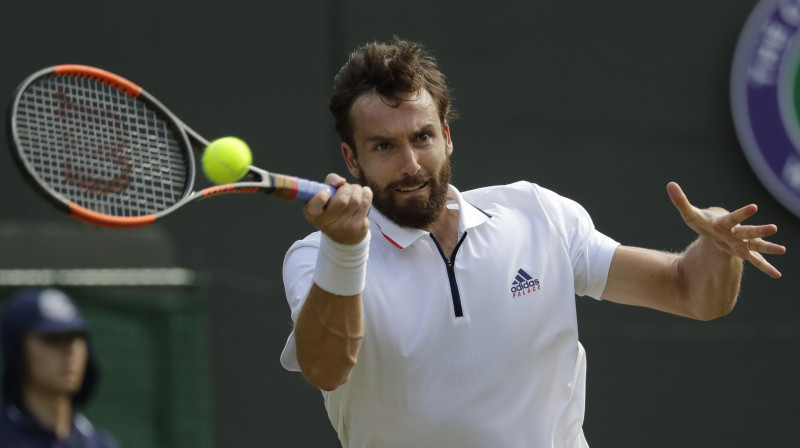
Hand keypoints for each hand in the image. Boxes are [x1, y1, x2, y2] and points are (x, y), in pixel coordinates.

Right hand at [305, 173, 371, 244]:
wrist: (345, 235)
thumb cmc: (333, 208)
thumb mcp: (326, 195)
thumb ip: (330, 182)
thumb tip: (341, 182)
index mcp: (314, 216)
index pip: (313, 208)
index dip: (321, 197)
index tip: (327, 191)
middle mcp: (326, 225)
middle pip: (341, 201)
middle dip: (346, 188)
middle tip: (346, 188)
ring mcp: (343, 227)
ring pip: (355, 201)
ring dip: (357, 190)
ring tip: (355, 190)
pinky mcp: (358, 227)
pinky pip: (365, 204)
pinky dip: (366, 193)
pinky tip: (363, 193)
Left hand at [667, 182, 785, 277]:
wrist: (715, 227)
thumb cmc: (703, 221)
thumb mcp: (690, 214)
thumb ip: (680, 201)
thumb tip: (669, 184)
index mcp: (724, 223)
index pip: (733, 218)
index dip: (742, 213)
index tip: (754, 207)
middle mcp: (736, 232)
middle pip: (749, 231)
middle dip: (760, 230)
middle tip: (773, 227)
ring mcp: (741, 242)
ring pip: (757, 245)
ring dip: (768, 248)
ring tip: (782, 250)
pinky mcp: (743, 251)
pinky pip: (756, 261)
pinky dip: (765, 267)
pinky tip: (776, 275)